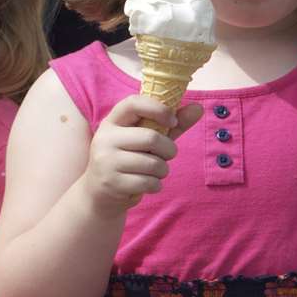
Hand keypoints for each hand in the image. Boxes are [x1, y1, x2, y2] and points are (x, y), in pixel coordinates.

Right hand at [81, 95, 200, 213]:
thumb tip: (198, 108)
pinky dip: (155, 185)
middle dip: (168, 149)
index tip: (172, 120)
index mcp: (112, 121)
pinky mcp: (111, 182)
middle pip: (151, 138)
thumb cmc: (129, 159)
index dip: (157, 108)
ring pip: (153, 164)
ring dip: (163, 170)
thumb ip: (171, 125)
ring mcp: (105, 161)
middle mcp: (105, 138)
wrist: (99, 192)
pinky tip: (146, 184)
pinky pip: (148, 182)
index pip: (133, 103)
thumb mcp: (146, 139)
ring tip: (154, 172)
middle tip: (167, 155)